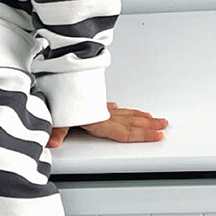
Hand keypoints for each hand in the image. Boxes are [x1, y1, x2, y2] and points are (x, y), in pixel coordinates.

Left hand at [46, 101, 168, 149]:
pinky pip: (106, 105)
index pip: (123, 131)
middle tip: (164, 124)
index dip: (142, 134)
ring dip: (138, 116)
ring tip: (152, 117)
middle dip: (148, 124)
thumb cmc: (55, 94)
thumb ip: (57, 130)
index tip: (158, 134)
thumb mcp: (56, 115)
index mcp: (95, 119)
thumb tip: (52, 141)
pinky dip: (115, 108)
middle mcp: (99, 112)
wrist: (50, 74)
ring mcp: (95, 105)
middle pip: (128, 121)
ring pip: (122, 112)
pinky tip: (116, 107)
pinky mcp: (87, 99)